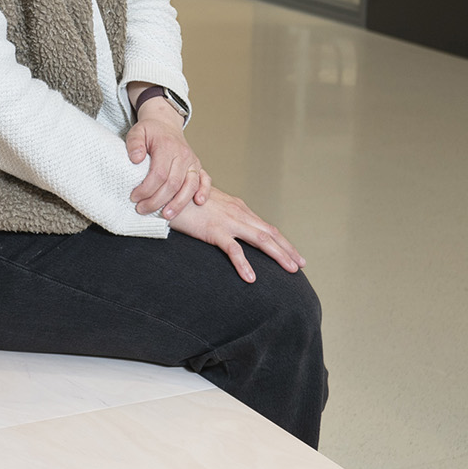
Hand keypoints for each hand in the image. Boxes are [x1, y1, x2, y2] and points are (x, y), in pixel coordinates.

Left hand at [125, 95, 208, 219]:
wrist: (164, 123)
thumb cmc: (149, 131)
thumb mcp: (136, 131)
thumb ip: (134, 143)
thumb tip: (136, 159)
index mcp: (167, 147)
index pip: (159, 174)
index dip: (146, 189)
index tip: (134, 197)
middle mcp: (183, 155)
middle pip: (173, 184)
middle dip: (157, 201)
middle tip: (142, 209)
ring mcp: (192, 161)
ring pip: (190, 186)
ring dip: (179, 203)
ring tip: (166, 215)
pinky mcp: (198, 166)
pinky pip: (205, 180)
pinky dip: (204, 192)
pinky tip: (198, 203)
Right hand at [167, 190, 304, 282]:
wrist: (167, 190)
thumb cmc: (183, 199)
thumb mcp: (208, 206)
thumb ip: (221, 216)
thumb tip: (227, 229)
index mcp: (238, 208)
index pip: (266, 227)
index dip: (282, 241)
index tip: (293, 254)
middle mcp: (238, 213)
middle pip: (270, 234)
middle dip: (287, 249)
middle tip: (301, 265)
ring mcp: (227, 221)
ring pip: (261, 240)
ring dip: (278, 255)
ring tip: (290, 270)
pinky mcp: (213, 230)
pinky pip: (233, 249)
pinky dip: (244, 264)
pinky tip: (251, 278)